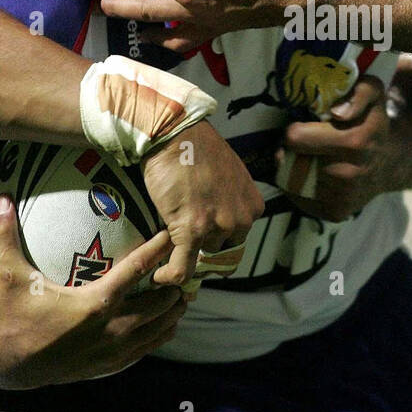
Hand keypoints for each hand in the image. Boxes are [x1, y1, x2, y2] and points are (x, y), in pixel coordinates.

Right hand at [0, 195, 186, 387]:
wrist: (11, 365)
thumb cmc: (14, 316)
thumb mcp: (10, 277)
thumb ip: (7, 236)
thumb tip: (2, 197)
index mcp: (94, 303)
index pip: (136, 270)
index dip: (157, 250)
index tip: (172, 234)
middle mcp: (111, 327)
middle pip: (159, 302)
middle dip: (174, 284)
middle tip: (184, 266)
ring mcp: (114, 350)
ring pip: (159, 329)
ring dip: (172, 311)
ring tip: (181, 293)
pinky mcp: (112, 365)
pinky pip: (147, 348)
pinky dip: (160, 334)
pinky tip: (166, 323)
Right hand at [141, 120, 263, 286]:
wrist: (176, 135)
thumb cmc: (197, 149)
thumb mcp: (229, 175)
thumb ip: (230, 200)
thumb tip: (218, 218)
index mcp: (253, 206)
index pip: (239, 239)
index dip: (218, 240)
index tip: (202, 239)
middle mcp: (241, 219)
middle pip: (221, 249)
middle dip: (203, 245)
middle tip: (183, 240)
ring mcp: (218, 226)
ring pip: (200, 256)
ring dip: (184, 251)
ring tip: (167, 241)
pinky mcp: (192, 231)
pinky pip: (182, 268)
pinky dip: (169, 276)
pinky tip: (159, 276)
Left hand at [278, 76, 404, 222]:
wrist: (390, 162)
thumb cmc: (373, 123)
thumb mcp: (373, 94)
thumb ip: (359, 92)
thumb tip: (337, 113)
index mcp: (354, 143)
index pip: (295, 138)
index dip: (296, 129)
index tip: (304, 127)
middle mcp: (347, 175)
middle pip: (288, 160)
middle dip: (292, 150)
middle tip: (304, 144)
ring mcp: (341, 198)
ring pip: (290, 180)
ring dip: (293, 168)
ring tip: (309, 158)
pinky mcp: (335, 213)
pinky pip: (298, 199)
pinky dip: (298, 187)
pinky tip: (313, 176)